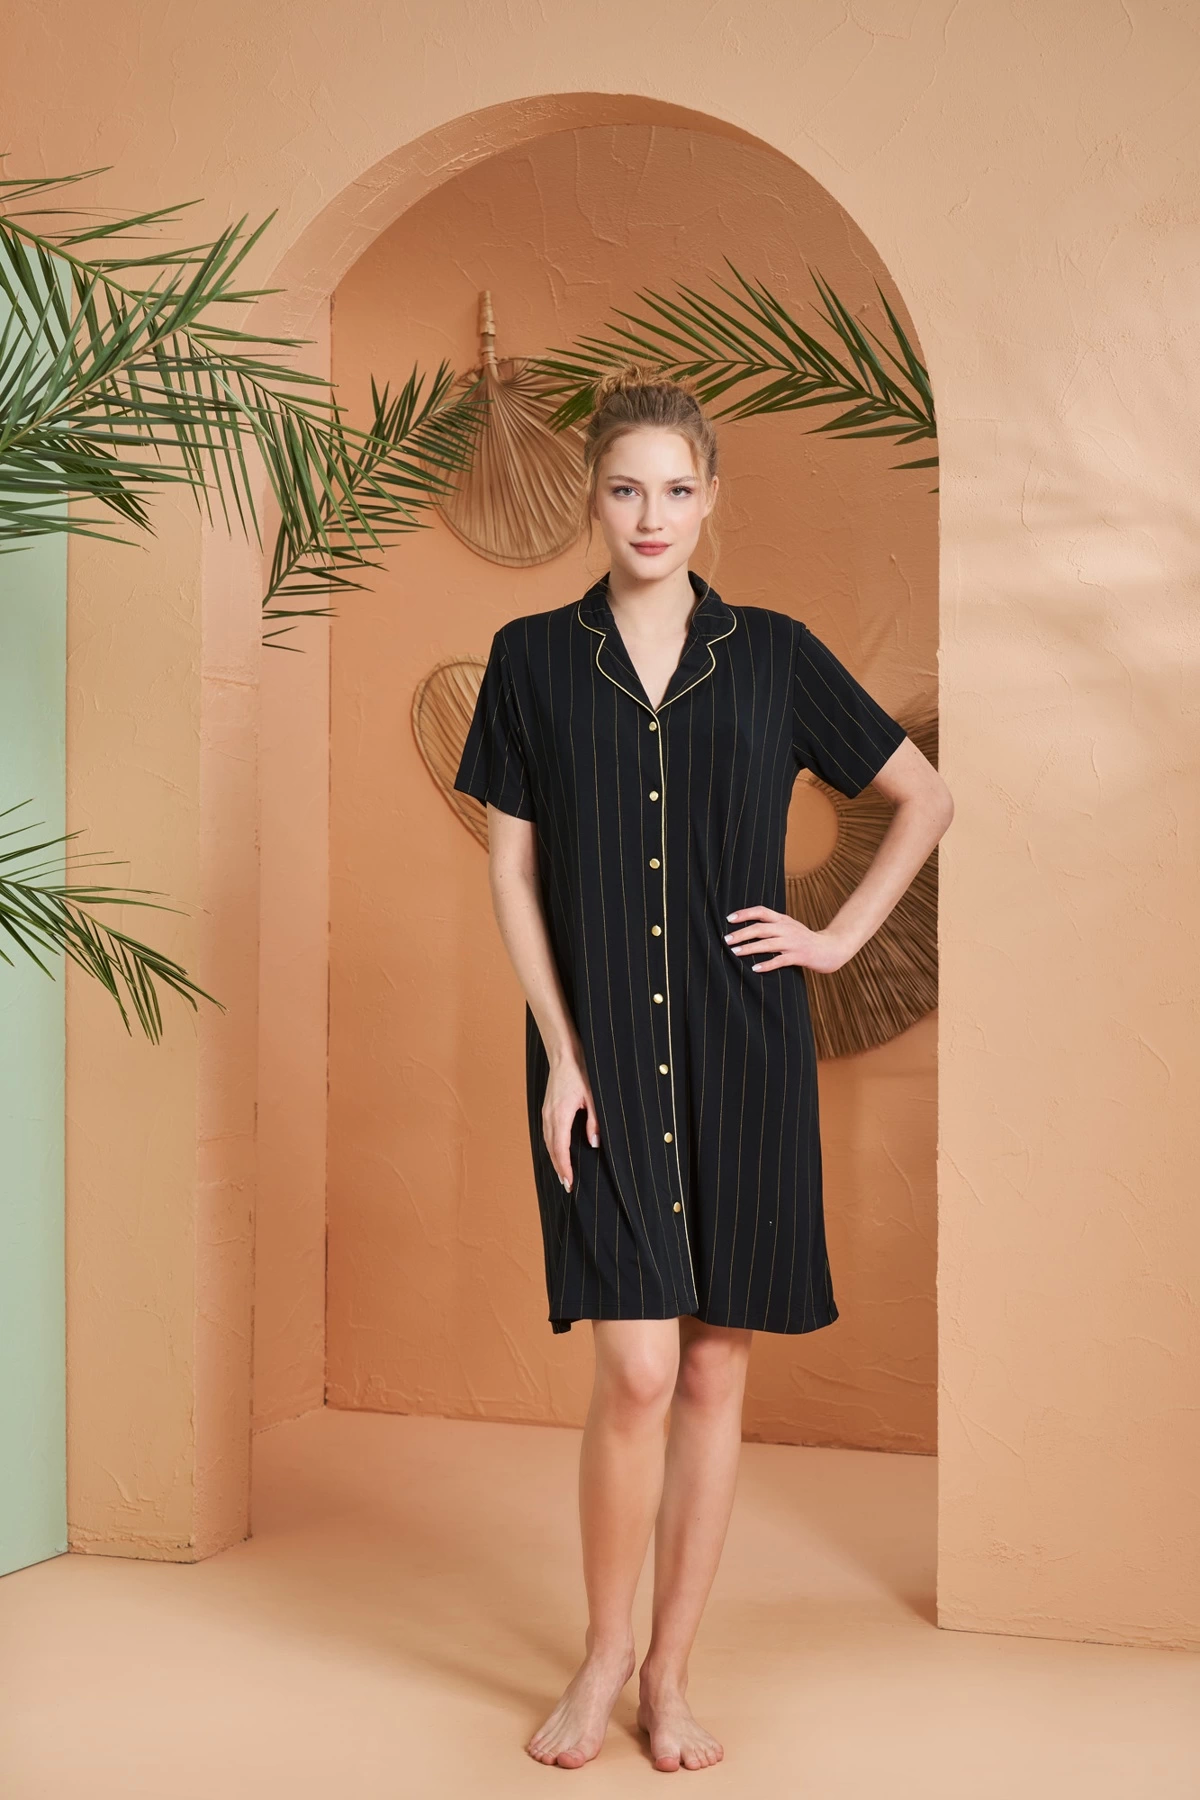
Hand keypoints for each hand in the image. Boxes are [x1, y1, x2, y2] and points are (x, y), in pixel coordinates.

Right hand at [542, 1052, 599, 1190]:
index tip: (569, 1182)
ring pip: (547, 1142)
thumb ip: (593, 1122)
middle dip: (559, 1168)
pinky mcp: (547, 1108)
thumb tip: (593, 1144)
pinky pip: (547, 1133)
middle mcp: (549, 1116)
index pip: (561, 1149)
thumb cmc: (579, 1071)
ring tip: (562, 1173)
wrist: (563, 1053)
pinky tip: (557, 1151)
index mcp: (560, 1115)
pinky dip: (552, 1147)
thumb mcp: (592, 1097)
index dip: (565, 1167)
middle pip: (552, 1149)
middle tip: (567, 1186)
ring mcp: (546, 1112)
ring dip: (554, 1159)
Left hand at [724, 905, 852, 974]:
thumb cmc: (805, 939)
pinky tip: (754, 968)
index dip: (745, 914)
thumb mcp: (790, 927)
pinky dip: (766, 965)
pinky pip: (780, 961)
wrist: (830, 948)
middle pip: (760, 928)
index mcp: (783, 920)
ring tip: (735, 952)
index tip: (729, 919)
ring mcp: (793, 943)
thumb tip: (747, 928)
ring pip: (767, 944)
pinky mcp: (799, 957)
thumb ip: (773, 926)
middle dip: (742, 933)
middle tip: (726, 939)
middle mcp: (787, 929)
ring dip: (749, 948)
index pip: (762, 912)